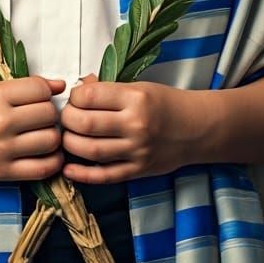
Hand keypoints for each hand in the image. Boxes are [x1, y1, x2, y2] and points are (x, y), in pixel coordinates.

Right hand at [0, 75, 65, 182]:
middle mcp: (0, 122)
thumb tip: (60, 86)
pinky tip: (49, 153)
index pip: (40, 90)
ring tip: (44, 133)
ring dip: (53, 135)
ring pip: (50, 140)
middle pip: (48, 114)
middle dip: (50, 113)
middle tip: (42, 116)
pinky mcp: (3, 172)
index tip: (40, 97)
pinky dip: (54, 160)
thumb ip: (26, 86)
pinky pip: (43, 168)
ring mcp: (2, 149)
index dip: (46, 91)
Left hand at [59, 74, 198, 183]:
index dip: (74, 97)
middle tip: (66, 117)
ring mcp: (137, 150)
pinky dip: (83, 175)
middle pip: (86, 124)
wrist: (197, 128)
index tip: (75, 98)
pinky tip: (68, 169)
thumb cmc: (165, 103)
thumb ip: (108, 88)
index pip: (90, 96)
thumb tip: (78, 87)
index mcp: (135, 98)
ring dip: (70, 144)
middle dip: (67, 120)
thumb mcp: (139, 86)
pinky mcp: (138, 171)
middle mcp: (136, 124)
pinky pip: (105, 176)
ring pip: (91, 150)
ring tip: (67, 137)